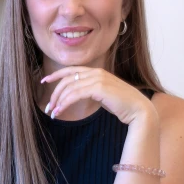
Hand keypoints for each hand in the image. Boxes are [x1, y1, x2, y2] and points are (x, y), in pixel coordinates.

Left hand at [41, 67, 156, 125]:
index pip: (71, 70)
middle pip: (67, 79)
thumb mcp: (104, 94)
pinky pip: (75, 94)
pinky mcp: (99, 88)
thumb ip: (92, 91)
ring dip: (58, 100)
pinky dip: (65, 102)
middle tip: (49, 106)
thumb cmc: (122, 105)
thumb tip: (78, 95)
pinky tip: (60, 111)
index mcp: (97, 72)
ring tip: (53, 112)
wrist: (138, 110)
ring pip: (70, 87)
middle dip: (55, 93)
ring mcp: (98, 79)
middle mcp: (96, 73)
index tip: (44, 80)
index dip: (56, 75)